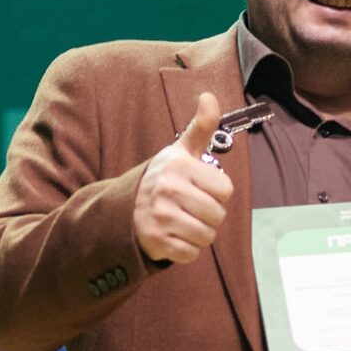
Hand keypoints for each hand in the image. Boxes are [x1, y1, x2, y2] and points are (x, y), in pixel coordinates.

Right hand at [133, 91, 235, 263]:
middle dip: (209, 216)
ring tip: (182, 222)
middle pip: (218, 215)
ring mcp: (160, 216)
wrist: (124, 210)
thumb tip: (209, 96)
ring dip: (199, 234)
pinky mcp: (155, 241)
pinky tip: (173, 236)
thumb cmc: (164, 179)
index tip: (200, 190)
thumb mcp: (181, 152)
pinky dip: (186, 250)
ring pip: (207, 236)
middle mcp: (168, 189)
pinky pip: (192, 254)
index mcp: (179, 166)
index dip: (217, 194)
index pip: (226, 190)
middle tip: (190, 209)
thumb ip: (200, 127)